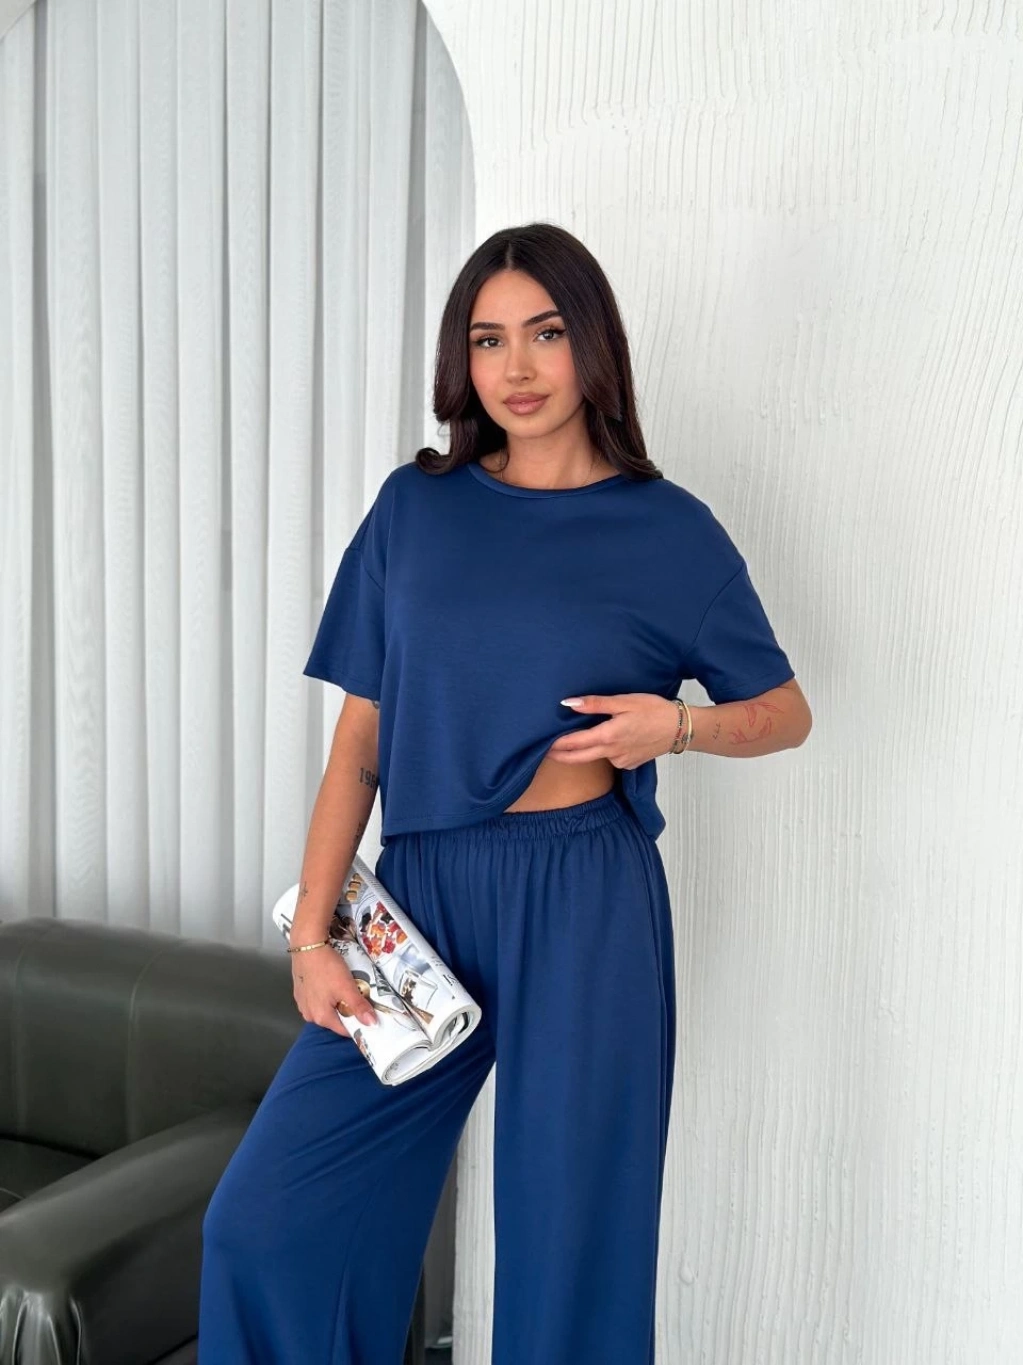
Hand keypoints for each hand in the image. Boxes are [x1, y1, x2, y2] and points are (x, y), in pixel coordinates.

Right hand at [291, 945, 377, 1038]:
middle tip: (358, 996)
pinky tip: (330, 983)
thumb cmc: (327, 967)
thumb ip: (359, 1007)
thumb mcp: (347, 987)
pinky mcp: (300, 993)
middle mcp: (309, 1015)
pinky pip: (317, 1000)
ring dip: (336, 1002)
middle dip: (347, 1011)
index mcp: (321, 1018)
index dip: (359, 1024)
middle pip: (335, 1019)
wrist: (307, 946)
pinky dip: (326, 995)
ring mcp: (302, 1004)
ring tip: (344, 987)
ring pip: (326, 1009)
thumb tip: (372, 1024)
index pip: (345, 1030)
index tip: (369, 1015)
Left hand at [547, 693, 680, 768]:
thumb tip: (570, 703)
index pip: (575, 744)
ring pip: (596, 758)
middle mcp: (613, 752)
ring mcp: (622, 761)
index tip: (543, 745)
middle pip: (579, 758)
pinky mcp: (630, 764)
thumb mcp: (624, 701)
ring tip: (577, 739)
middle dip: (562, 756)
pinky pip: (611, 759)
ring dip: (585, 751)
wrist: (680, 728)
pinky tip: (610, 740)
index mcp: (609, 736)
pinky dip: (605, 751)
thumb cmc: (654, 710)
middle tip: (546, 752)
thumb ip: (595, 704)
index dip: (557, 745)